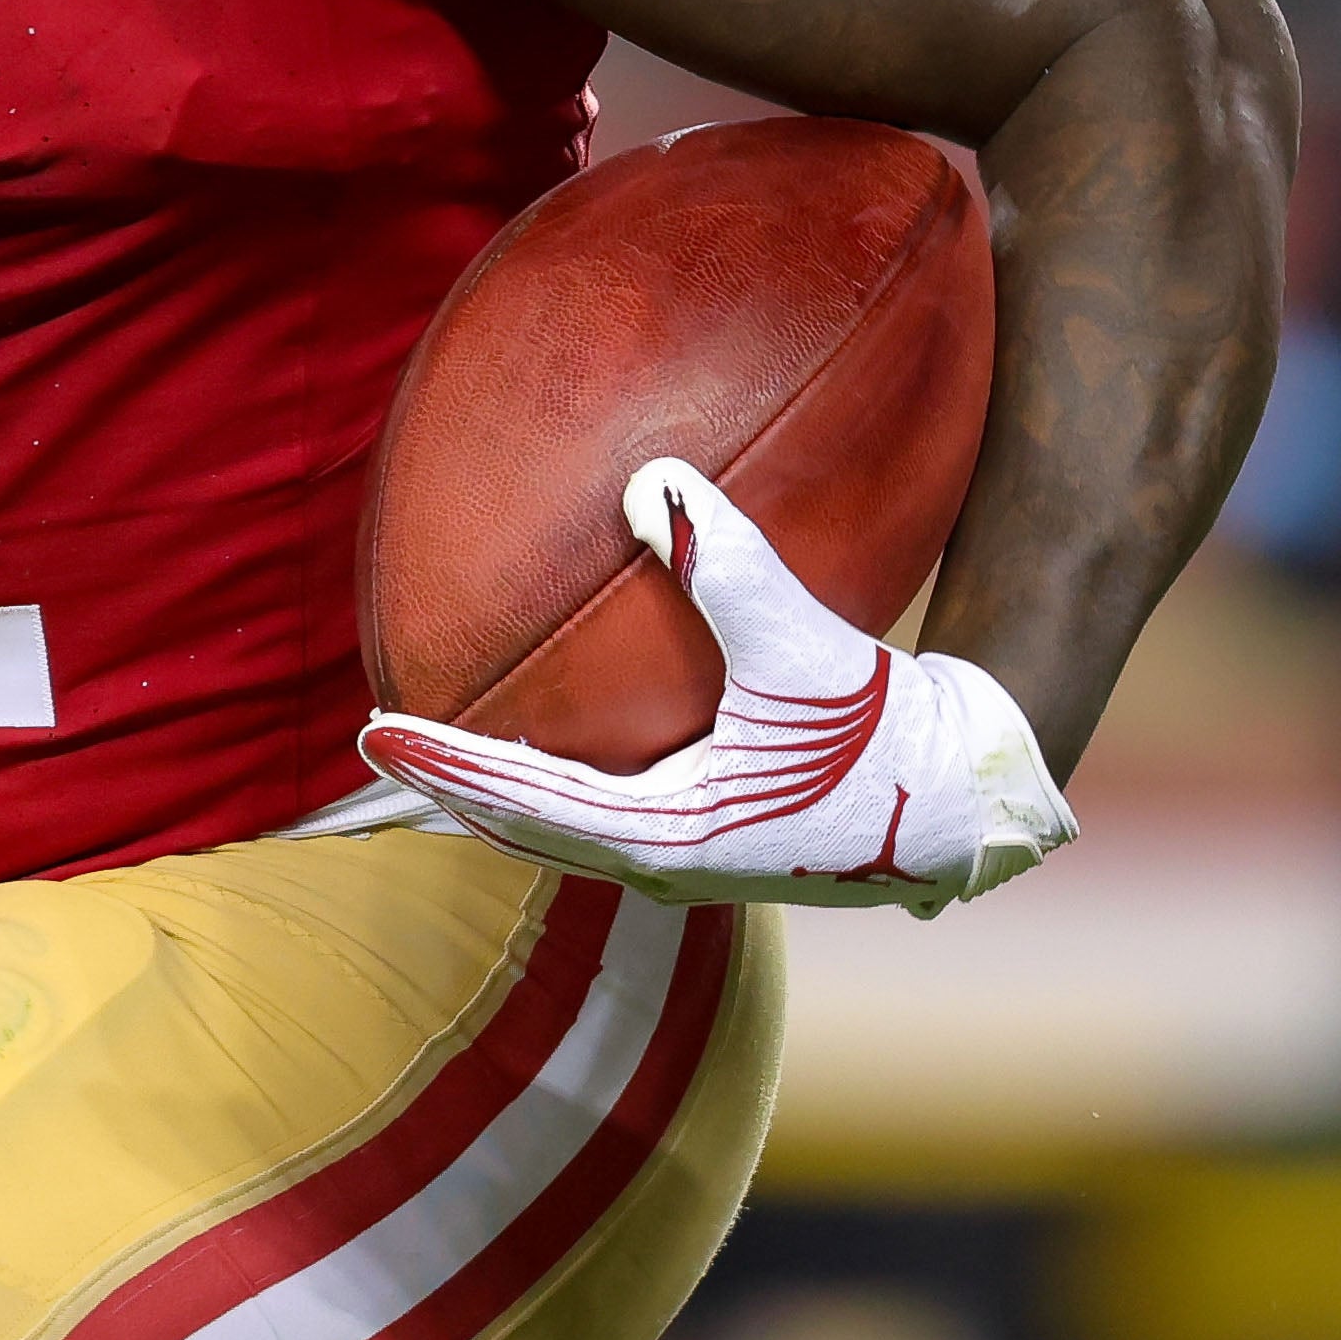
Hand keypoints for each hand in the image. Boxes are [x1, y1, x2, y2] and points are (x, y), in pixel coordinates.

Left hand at [359, 460, 1075, 915]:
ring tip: (434, 760)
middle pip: (522, 831)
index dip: (441, 764)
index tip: (370, 733)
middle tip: (374, 748)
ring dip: (495, 800)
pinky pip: (603, 824)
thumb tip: (653, 476)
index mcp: (667, 834)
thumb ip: (727, 560)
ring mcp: (692, 862)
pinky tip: (547, 755)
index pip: (522, 800)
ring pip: (561, 837)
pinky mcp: (718, 846)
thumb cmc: (888, 732)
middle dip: (447, 790)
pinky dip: (551, 796)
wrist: (970, 799)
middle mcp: (666, 863)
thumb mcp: (802, 641)